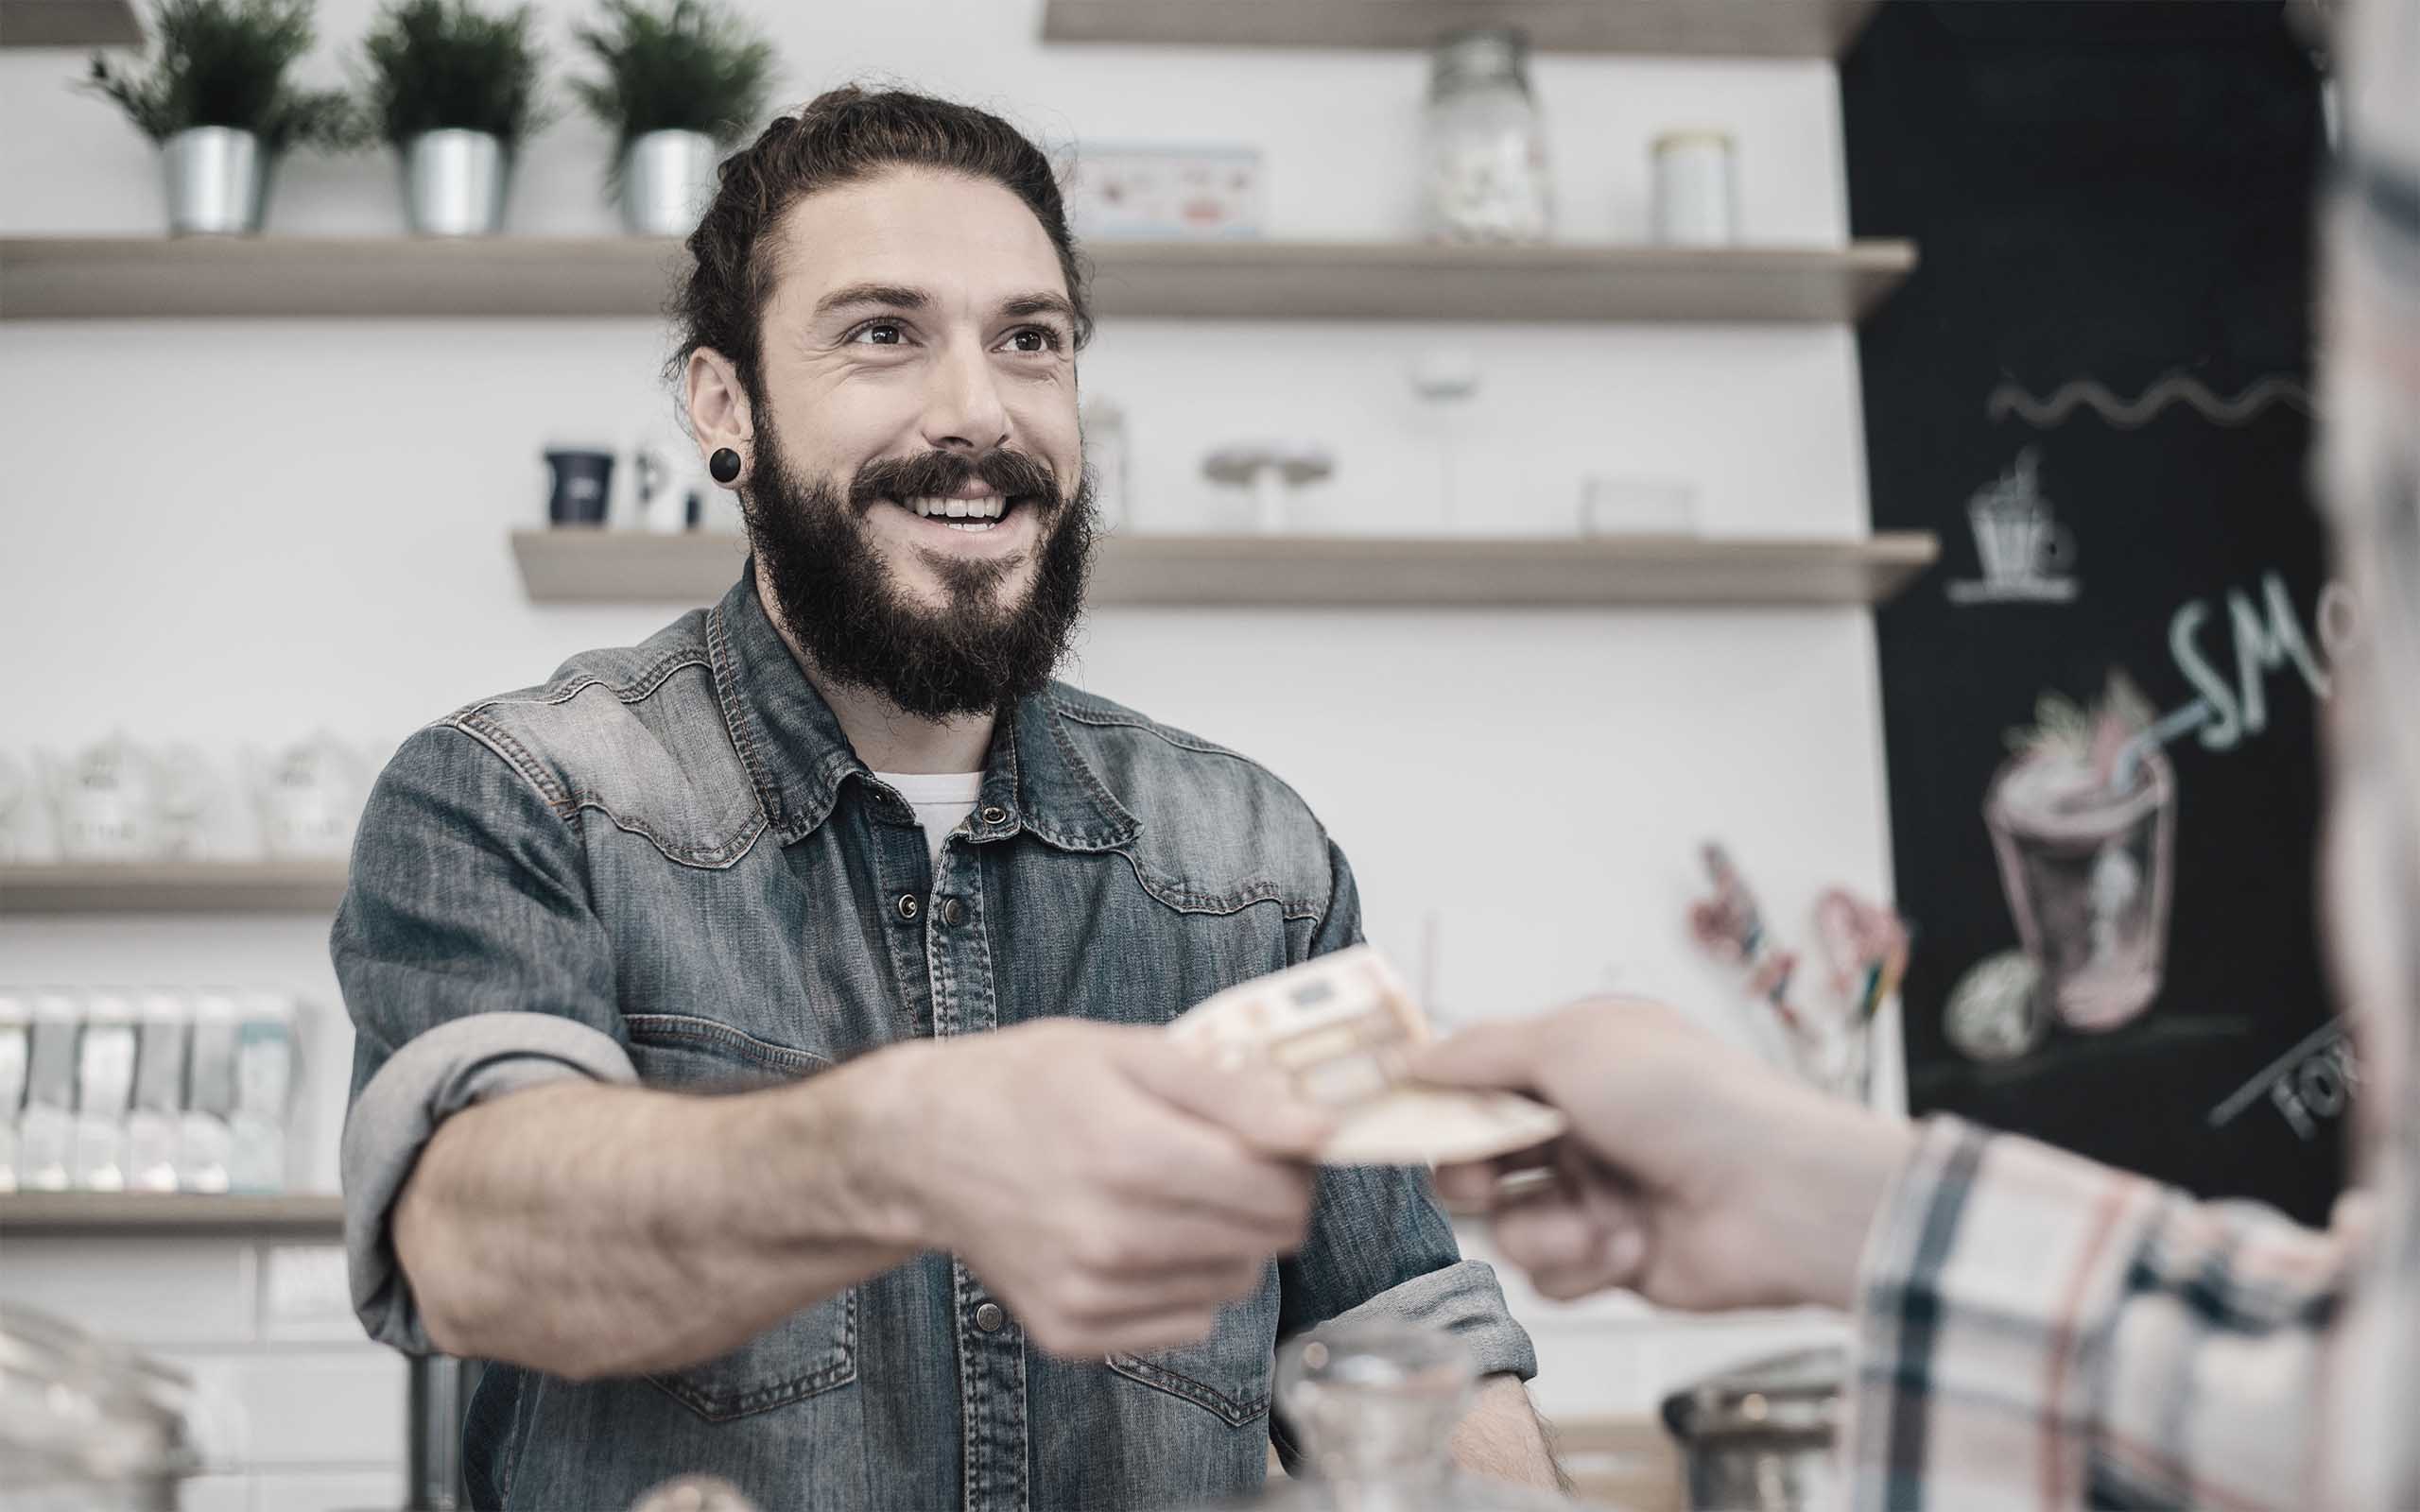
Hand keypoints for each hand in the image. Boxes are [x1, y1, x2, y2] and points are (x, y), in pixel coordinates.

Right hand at [870, 1020, 1332, 1357]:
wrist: (924, 1147)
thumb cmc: (1031, 1086)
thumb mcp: (1131, 1051)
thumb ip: (1235, 1091)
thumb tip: (1322, 1129)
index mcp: (1133, 1156)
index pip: (1278, 1193)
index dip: (1293, 1163)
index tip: (1274, 1141)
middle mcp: (1112, 1238)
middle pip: (1264, 1243)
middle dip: (1264, 1200)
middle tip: (1223, 1162)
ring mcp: (1090, 1295)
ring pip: (1232, 1287)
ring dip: (1225, 1243)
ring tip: (1170, 1195)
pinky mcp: (1072, 1333)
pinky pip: (1184, 1324)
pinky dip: (1180, 1285)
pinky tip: (1136, 1237)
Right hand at [1416, 1000, 1914, 1312]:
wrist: (1776, 1198)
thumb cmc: (1687, 1101)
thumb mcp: (1571, 1045)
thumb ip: (1479, 1052)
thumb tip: (1408, 1057)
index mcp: (1577, 1060)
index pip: (1478, 1078)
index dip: (1436, 1100)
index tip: (1393, 1118)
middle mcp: (1582, 1125)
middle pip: (1476, 1156)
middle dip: (1473, 1171)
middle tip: (1483, 1175)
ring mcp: (1595, 1194)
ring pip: (1507, 1223)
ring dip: (1543, 1227)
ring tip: (1594, 1222)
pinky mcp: (1610, 1261)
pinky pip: (1550, 1275)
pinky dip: (1583, 1263)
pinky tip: (1630, 1246)